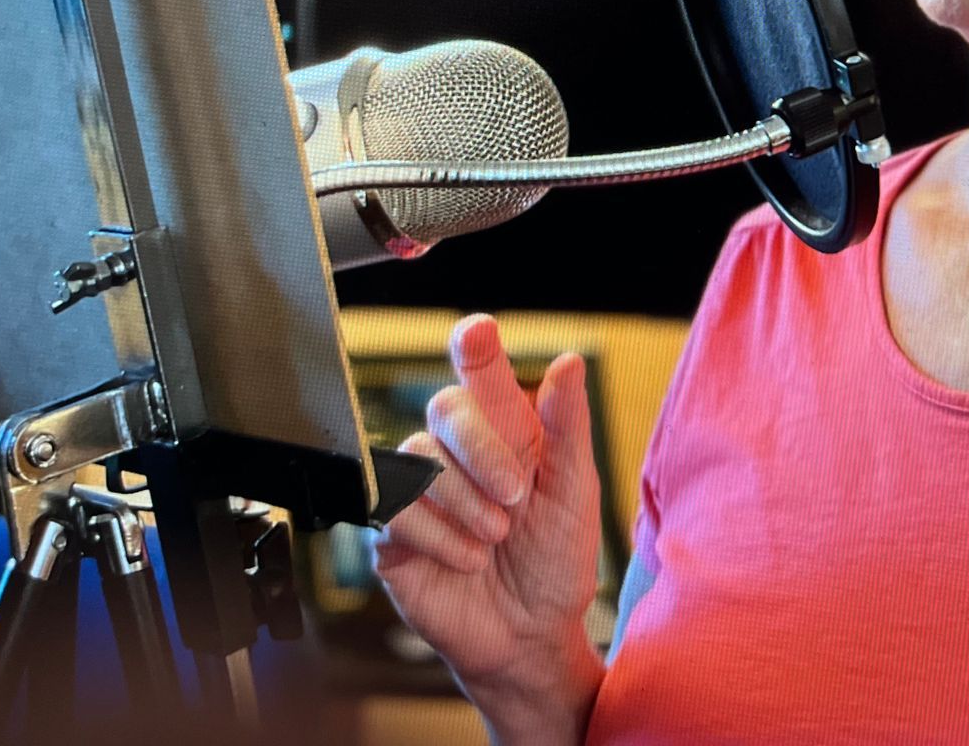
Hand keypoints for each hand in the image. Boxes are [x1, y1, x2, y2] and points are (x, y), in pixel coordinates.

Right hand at [374, 315, 602, 694]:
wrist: (530, 637)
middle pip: (445, 407)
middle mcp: (459, 451)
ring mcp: (422, 490)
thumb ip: (568, 428)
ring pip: (419, 457)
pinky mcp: (393, 532)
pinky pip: (396, 510)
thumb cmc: (556, 561)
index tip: (478, 331)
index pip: (482, 372)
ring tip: (495, 538)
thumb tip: (569, 362)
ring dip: (466, 503)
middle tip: (515, 496)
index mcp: (506, 429)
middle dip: (482, 449)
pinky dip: (440, 537)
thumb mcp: (576, 494)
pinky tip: (468, 559)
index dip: (476, 347)